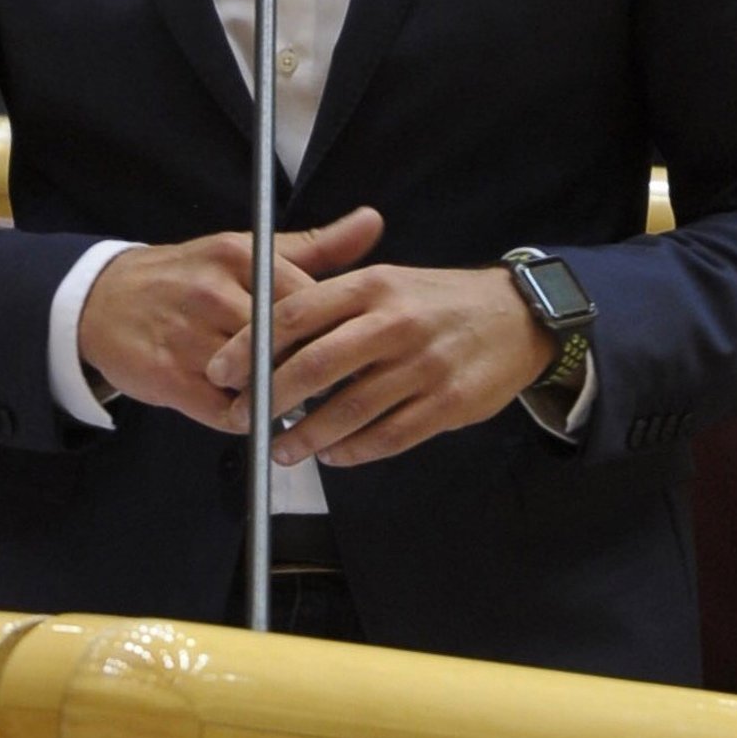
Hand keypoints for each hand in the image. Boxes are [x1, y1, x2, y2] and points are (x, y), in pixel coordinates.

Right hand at [77, 206, 383, 430]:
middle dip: (310, 370)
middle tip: (329, 386)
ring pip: (256, 381)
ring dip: (277, 397)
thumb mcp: (249, 251)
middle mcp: (213, 292)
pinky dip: (244, 419)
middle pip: (284, 345)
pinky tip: (249, 411)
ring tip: (292, 402)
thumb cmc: (190, 274)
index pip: (308, 302)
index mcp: (240, 257)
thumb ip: (316, 246)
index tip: (349, 350)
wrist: (105, 299)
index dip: (334, 333)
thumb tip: (374, 222)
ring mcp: (188, 336)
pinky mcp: (167, 376)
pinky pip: (223, 412)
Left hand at [206, 261, 553, 466]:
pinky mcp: (447, 404)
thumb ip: (333, 304)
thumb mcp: (385, 281)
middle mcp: (395, 321)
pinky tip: (334, 456)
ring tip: (281, 450)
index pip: (297, 313)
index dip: (251, 344)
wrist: (515, 315)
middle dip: (270, 397)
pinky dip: (353, 452)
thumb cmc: (435, 300)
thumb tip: (266, 333)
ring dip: (307, 436)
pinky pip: (388, 436)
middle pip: (317, 363)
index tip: (221, 370)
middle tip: (243, 417)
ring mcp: (423, 364)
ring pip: (350, 409)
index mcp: (372, 284)